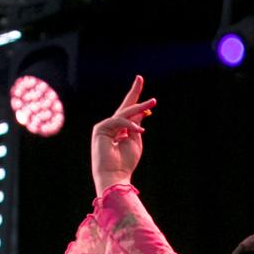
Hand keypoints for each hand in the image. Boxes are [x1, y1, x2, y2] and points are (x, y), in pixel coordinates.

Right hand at [91, 74, 155, 194]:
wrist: (115, 176)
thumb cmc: (126, 162)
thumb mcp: (135, 141)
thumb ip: (136, 126)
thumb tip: (141, 111)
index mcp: (120, 130)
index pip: (129, 113)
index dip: (137, 101)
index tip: (146, 92)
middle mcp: (111, 126)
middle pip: (124, 107)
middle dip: (134, 93)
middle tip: (140, 78)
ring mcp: (105, 127)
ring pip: (124, 113)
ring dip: (139, 107)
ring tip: (152, 102)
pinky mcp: (100, 129)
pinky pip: (118, 122)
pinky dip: (130, 125)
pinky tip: (140, 131)